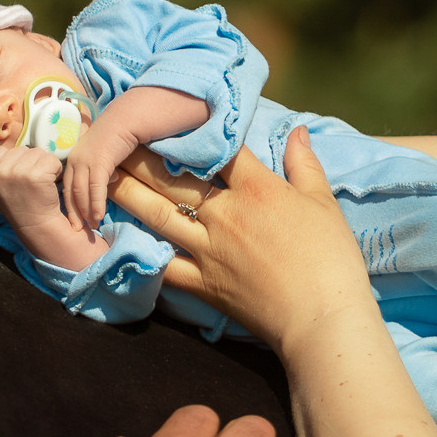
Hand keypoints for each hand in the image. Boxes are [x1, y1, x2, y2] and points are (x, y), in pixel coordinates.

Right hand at [0, 143, 70, 230]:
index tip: (21, 178)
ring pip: (38, 152)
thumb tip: (11, 144)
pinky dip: (56, 169)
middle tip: (31, 183)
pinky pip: (52, 159)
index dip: (16, 161)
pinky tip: (49, 184)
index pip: (4, 151)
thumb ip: (0, 167)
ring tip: (40, 184)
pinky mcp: (36, 175)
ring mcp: (17, 172)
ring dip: (44, 166)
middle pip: (23, 149)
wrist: (36, 226)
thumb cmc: (21, 205)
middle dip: (32, 162)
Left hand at [62, 125, 140, 233]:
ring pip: (81, 192)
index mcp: (72, 160)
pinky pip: (96, 187)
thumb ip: (98, 170)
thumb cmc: (114, 138)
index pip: (66, 187)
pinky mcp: (99, 162)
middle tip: (78, 230)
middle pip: (70, 192)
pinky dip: (97, 203)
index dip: (69, 206)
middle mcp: (75, 161)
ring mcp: (85, 161)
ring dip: (86, 211)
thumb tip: (104, 184)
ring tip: (91, 226)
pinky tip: (99, 215)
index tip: (72, 222)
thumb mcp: (100, 156)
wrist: (124, 121)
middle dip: (74, 213)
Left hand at [112, 128, 369, 351]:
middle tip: (116, 137)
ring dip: (128, 192)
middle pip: (174, 178)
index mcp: (257, 189)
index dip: (193, 130)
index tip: (171, 116)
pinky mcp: (202, 284)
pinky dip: (141, 251)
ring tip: (104, 174)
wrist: (322, 319)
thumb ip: (304, 165)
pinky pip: (164, 265)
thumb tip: (296, 131)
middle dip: (142, 155)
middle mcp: (224, 215)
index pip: (219, 151)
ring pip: (158, 215)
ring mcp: (208, 250)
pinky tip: (118, 238)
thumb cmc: (332, 259)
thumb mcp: (324, 203)